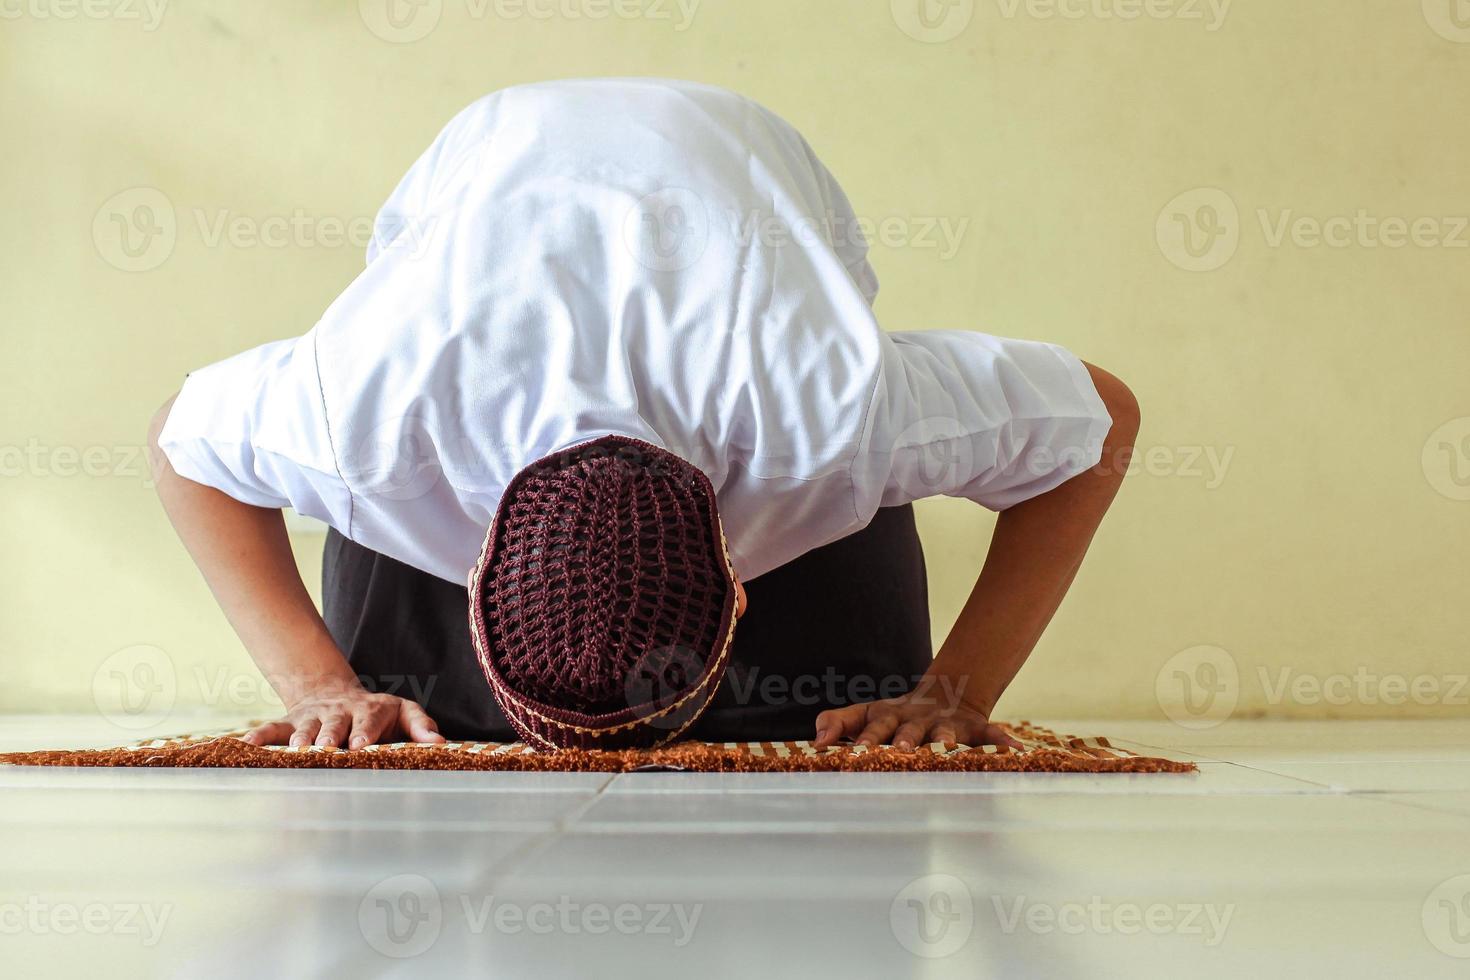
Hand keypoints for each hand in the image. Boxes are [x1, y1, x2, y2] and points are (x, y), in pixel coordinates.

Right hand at [242, 685, 446, 749]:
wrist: (336, 694)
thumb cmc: (378, 715)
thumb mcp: (403, 714)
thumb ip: (421, 726)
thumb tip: (440, 743)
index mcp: (370, 709)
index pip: (369, 719)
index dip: (365, 731)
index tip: (361, 745)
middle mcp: (340, 711)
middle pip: (335, 723)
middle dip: (331, 736)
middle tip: (327, 749)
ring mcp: (313, 716)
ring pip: (306, 726)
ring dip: (301, 739)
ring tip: (298, 752)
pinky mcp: (291, 722)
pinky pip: (273, 729)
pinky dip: (261, 736)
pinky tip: (246, 745)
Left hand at [811, 681, 1021, 751]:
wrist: (948, 695)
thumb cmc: (897, 716)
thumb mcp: (866, 714)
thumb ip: (837, 723)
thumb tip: (813, 740)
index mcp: (889, 718)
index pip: (872, 727)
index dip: (864, 740)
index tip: (851, 755)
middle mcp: (917, 720)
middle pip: (908, 730)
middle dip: (904, 741)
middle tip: (901, 752)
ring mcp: (947, 724)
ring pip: (947, 733)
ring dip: (947, 740)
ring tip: (949, 748)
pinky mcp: (974, 727)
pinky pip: (991, 734)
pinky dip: (1002, 741)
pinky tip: (1016, 751)